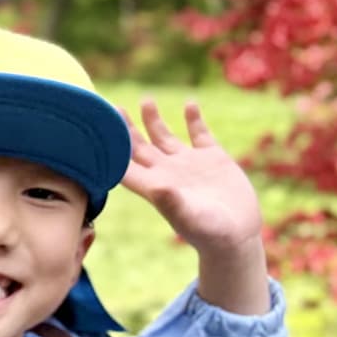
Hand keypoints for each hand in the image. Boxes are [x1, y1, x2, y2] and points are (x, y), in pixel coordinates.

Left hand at [121, 99, 264, 254]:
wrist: (237, 236)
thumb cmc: (210, 233)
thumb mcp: (190, 217)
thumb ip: (172, 202)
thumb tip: (156, 187)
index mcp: (155, 187)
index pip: (125, 166)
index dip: (111, 151)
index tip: (98, 132)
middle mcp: (167, 173)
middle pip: (139, 147)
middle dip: (126, 129)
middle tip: (112, 109)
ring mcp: (189, 164)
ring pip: (165, 137)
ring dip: (154, 119)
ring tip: (146, 100)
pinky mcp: (213, 158)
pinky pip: (199, 133)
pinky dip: (194, 119)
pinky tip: (189, 104)